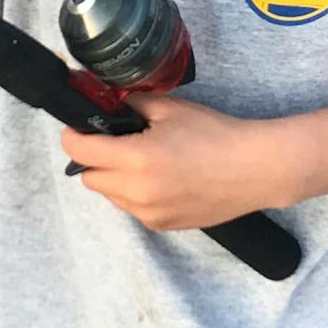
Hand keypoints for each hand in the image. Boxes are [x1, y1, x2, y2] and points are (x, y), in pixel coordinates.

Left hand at [61, 95, 290, 231]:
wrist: (254, 169)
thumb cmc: (215, 133)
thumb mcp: (169, 108)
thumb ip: (132, 104)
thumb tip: (108, 102)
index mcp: (136, 159)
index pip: (79, 151)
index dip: (74, 135)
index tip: (79, 127)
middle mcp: (137, 192)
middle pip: (89, 177)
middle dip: (95, 157)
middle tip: (118, 141)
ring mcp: (149, 213)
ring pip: (109, 195)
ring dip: (114, 177)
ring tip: (144, 161)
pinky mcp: (162, 226)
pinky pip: (131, 208)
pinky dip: (134, 193)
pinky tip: (161, 178)